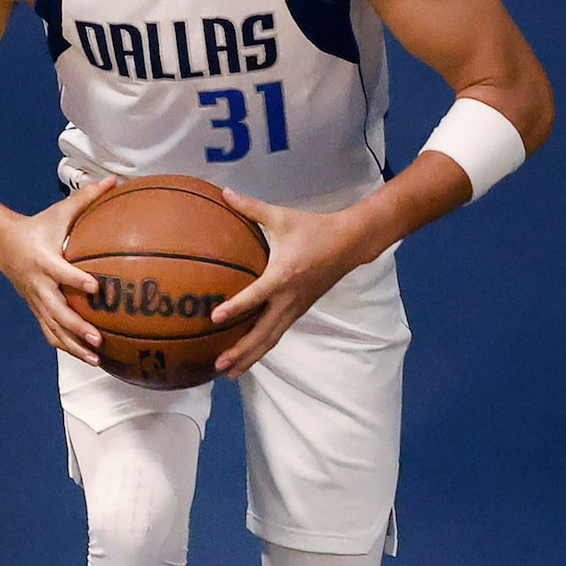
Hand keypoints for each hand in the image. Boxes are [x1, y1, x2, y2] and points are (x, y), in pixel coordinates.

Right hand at [0, 178, 114, 360]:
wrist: (2, 245)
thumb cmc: (38, 227)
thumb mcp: (58, 212)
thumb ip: (86, 198)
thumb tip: (113, 181)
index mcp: (44, 260)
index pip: (61, 273)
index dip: (76, 281)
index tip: (95, 288)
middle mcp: (39, 285)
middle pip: (57, 311)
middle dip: (77, 327)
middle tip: (98, 339)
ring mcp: (36, 301)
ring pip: (53, 329)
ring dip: (74, 346)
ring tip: (97, 359)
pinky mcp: (36, 310)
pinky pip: (51, 333)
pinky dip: (68, 347)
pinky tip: (88, 358)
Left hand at [207, 190, 386, 375]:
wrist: (349, 243)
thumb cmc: (313, 228)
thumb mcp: (281, 216)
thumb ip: (251, 207)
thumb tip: (224, 192)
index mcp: (283, 275)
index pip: (256, 296)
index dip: (236, 307)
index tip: (215, 317)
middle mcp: (289, 298)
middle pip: (263, 332)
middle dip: (241, 350)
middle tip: (218, 364)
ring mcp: (296, 308)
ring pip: (271, 338)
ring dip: (250, 356)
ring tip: (228, 372)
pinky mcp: (299, 310)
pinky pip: (277, 333)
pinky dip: (261, 347)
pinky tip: (246, 357)